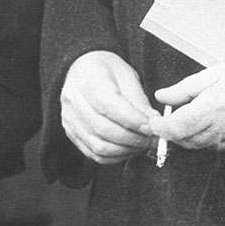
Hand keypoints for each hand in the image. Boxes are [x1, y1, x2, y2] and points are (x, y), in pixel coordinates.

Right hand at [60, 50, 157, 164]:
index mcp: (88, 79)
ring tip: (143, 144)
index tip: (152, 127)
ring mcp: (69, 119)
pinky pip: (93, 154)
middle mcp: (74, 100)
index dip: (132, 120)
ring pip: (98, 146)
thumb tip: (154, 124)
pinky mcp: (71, 133)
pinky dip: (115, 156)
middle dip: (133, 138)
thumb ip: (139, 101)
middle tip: (153, 139)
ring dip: (125, 150)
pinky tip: (129, 149)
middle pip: (103, 128)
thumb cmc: (108, 70)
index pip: (108, 105)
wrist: (83, 69)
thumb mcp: (127, 76)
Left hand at [151, 42, 224, 153]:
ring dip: (199, 135)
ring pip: (210, 147)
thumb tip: (163, 95)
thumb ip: (188, 87)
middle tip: (172, 117)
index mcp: (218, 107)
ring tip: (203, 113)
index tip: (154, 122)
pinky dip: (222, 137)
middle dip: (178, 132)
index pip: (177, 129)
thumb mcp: (222, 68)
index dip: (161, 128)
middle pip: (191, 142)